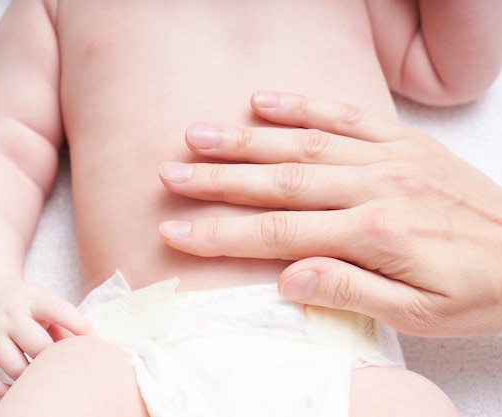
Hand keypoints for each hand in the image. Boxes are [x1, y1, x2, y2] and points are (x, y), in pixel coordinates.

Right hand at [0, 280, 90, 396]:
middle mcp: (10, 315)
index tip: (92, 336)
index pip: (57, 309)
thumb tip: (90, 346)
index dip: (76, 323)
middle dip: (51, 359)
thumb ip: (64, 324)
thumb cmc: (26, 304)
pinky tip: (14, 388)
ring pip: (13, 365)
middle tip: (59, 365)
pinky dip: (1, 389)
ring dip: (29, 377)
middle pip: (36, 344)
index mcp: (33, 301)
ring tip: (39, 377)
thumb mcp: (45, 303)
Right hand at [159, 90, 501, 336]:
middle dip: (219, 180)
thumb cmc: (475, 290)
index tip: (177, 231)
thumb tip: (288, 278)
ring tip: (198, 136)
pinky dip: (302, 107)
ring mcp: (388, 157)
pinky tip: (264, 100)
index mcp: (375, 234)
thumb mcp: (419, 314)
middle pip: (280, 182)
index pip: (280, 234)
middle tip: (171, 175)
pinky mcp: (402, 140)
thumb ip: (350, 291)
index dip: (222, 234)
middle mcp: (375, 186)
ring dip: (246, 140)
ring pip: (303, 145)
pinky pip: (345, 116)